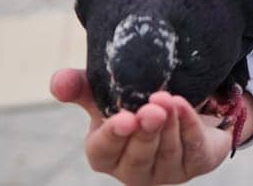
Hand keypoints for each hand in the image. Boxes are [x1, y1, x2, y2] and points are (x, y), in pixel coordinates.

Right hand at [50, 68, 243, 182]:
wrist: (185, 107)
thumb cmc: (136, 105)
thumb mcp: (108, 93)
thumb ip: (81, 86)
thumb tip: (58, 82)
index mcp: (106, 154)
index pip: (103, 152)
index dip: (113, 137)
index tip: (124, 118)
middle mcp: (133, 169)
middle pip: (137, 157)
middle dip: (145, 133)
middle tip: (152, 109)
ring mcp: (165, 171)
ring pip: (166, 151)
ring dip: (170, 125)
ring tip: (170, 99)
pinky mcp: (195, 164)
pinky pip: (193, 147)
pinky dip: (189, 125)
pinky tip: (185, 105)